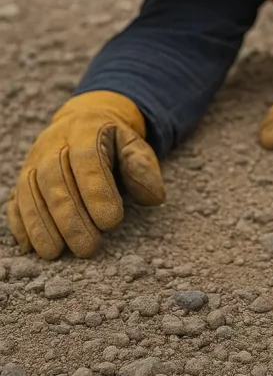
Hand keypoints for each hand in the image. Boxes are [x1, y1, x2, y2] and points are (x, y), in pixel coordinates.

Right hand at [6, 91, 164, 259]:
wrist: (85, 122)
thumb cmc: (115, 144)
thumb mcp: (135, 147)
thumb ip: (144, 168)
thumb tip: (153, 197)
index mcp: (86, 128)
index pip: (87, 157)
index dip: (97, 189)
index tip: (112, 222)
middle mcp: (54, 142)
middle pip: (54, 177)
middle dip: (70, 216)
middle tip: (88, 247)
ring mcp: (34, 160)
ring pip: (30, 190)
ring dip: (41, 224)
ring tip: (56, 253)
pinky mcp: (23, 178)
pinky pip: (16, 200)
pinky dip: (22, 223)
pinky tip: (32, 246)